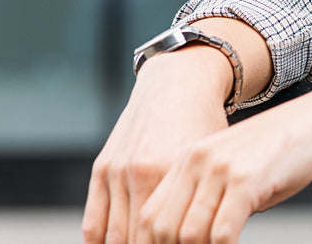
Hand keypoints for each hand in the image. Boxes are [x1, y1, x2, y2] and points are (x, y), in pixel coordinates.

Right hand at [83, 50, 232, 243]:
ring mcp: (117, 171)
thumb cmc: (204, 124)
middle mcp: (139, 172)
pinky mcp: (102, 168)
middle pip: (139, 240)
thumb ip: (208, 200)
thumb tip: (217, 239)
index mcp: (170, 172)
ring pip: (115, 238)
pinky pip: (93, 223)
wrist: (177, 83)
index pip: (167, 236)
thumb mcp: (212, 159)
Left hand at [134, 83, 311, 243]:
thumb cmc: (288, 148)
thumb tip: (200, 239)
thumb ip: (213, 201)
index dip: (156, 243)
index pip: (151, 215)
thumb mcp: (239, 172)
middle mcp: (198, 160)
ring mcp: (221, 168)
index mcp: (190, 158)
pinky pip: (222, 233)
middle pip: (163, 228)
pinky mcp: (247, 179)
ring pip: (189, 234)